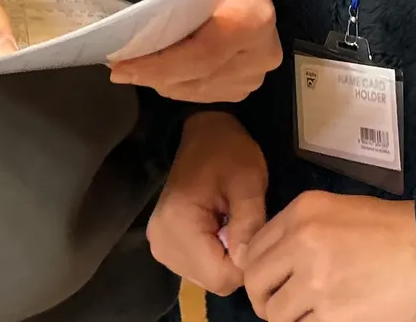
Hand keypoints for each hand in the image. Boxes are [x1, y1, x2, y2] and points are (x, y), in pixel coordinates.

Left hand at [110, 0, 281, 101]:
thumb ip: (161, 6)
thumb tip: (137, 46)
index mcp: (253, 17)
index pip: (201, 56)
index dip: (158, 66)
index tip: (120, 67)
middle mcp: (263, 50)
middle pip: (199, 78)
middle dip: (155, 75)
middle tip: (119, 69)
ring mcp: (258, 70)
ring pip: (200, 90)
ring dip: (166, 82)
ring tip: (136, 67)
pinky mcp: (248, 81)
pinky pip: (207, 93)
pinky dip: (180, 84)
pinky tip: (162, 69)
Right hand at [147, 111, 268, 294]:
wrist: (204, 133)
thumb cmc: (228, 152)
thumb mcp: (248, 181)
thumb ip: (249, 222)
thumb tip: (248, 264)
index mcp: (178, 226)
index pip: (221, 276)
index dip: (247, 262)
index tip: (255, 234)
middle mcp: (162, 244)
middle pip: (213, 281)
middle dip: (236, 260)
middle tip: (243, 224)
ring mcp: (160, 248)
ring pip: (207, 278)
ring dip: (225, 258)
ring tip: (231, 223)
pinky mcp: (165, 247)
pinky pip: (199, 268)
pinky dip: (214, 255)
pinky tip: (219, 228)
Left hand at [242, 193, 415, 321]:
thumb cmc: (391, 231)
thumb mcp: (339, 211)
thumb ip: (300, 230)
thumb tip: (271, 260)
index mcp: (303, 212)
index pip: (252, 247)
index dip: (256, 269)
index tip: (269, 282)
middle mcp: (301, 242)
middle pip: (255, 281)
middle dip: (263, 299)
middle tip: (280, 306)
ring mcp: (315, 280)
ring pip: (275, 313)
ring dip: (288, 318)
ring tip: (310, 313)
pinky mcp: (332, 314)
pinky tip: (329, 318)